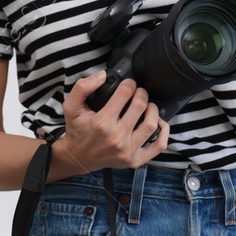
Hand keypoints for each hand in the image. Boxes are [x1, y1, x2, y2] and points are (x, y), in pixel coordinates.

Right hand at [53, 71, 169, 176]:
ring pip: (151, 124)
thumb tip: (102, 75)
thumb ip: (82, 87)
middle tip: (138, 92)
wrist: (78, 158)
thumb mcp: (72, 106)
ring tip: (147, 105)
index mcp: (102, 123)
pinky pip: (159, 146)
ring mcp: (127, 151)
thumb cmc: (77, 131)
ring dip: (153, 109)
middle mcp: (116, 138)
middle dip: (141, 93)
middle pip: (140, 106)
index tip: (129, 83)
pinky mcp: (135, 160)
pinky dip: (163, 132)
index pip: (124, 94)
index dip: (129, 84)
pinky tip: (158, 122)